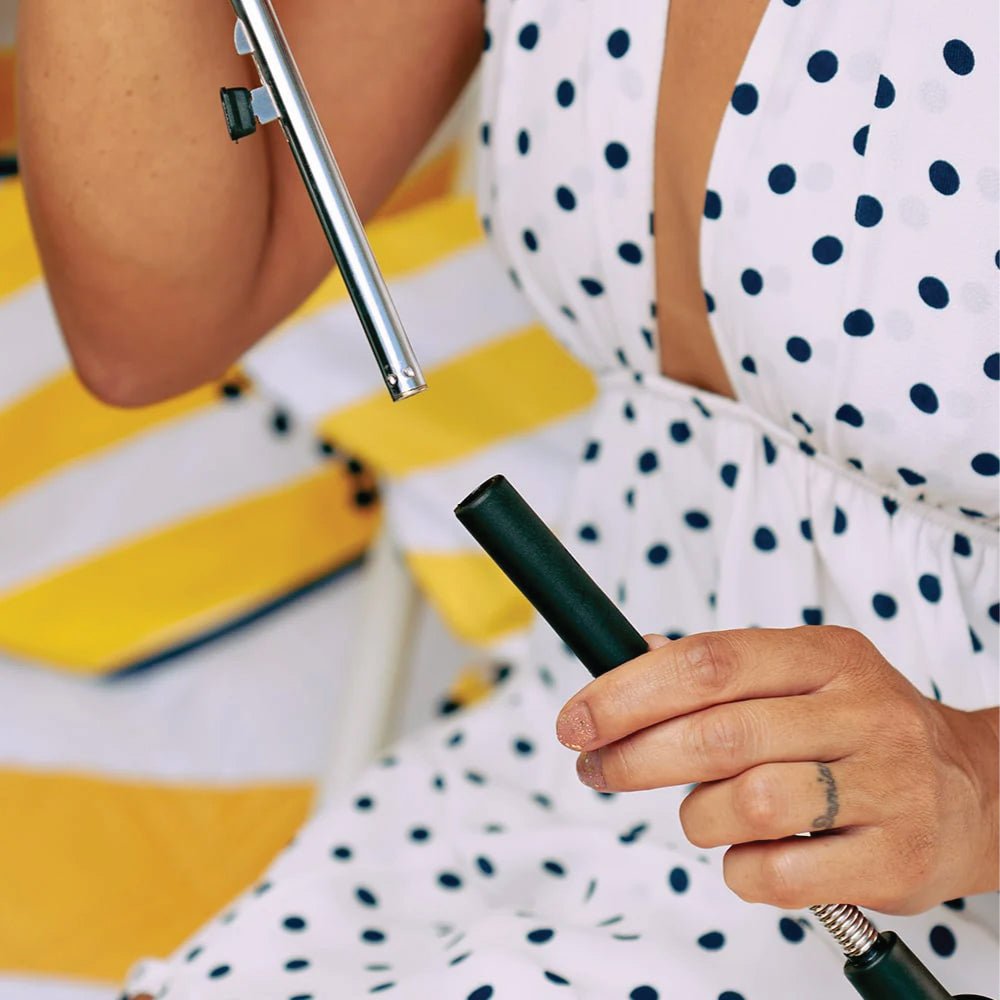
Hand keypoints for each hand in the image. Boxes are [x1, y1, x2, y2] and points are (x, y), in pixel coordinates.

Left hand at [555, 626, 998, 914]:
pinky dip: (740, 869)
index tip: (577, 719)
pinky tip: (750, 854)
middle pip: (719, 735)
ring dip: (698, 817)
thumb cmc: (856, 730)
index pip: (709, 662)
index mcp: (827, 656)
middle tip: (596, 768)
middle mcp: (862, 712)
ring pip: (747, 804)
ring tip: (705, 814)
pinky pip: (778, 873)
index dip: (628, 691)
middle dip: (635, 756)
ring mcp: (888, 785)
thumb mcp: (800, 675)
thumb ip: (717, 669)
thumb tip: (623, 657)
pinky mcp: (897, 858)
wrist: (974, 791)